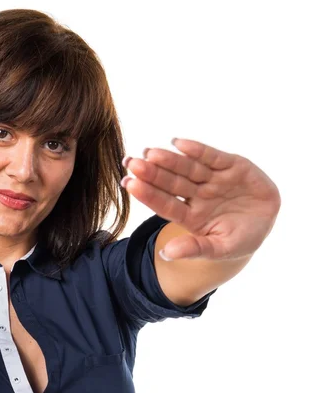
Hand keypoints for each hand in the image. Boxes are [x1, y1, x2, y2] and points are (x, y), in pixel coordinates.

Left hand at [121, 138, 280, 260]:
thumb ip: (195, 249)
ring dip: (170, 160)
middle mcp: (197, 195)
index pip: (165, 205)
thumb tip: (165, 254)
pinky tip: (178, 143)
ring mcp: (212, 179)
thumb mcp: (221, 248)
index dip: (148, 195)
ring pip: (188, 168)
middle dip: (152, 174)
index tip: (129, 184)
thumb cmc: (241, 238)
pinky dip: (197, 150)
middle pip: (171, 184)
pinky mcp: (230, 165)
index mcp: (191, 216)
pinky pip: (211, 156)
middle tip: (132, 164)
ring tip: (151, 152)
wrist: (268, 221)